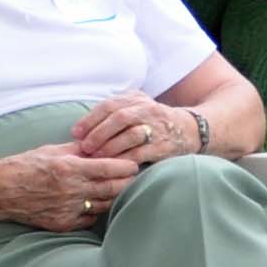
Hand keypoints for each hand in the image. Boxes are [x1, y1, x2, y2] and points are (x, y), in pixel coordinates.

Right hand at [0, 144, 140, 229]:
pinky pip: (89, 218)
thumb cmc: (23, 166)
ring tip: (121, 188)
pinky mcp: (62, 224)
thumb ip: (78, 150)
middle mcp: (71, 191)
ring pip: (104, 205)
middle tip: (134, 176)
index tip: (134, 163)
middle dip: (126, 182)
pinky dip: (96, 210)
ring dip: (114, 197)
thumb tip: (100, 145)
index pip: (109, 168)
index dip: (126, 166)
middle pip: (112, 189)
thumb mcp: (51, 150)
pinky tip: (98, 202)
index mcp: (69, 169)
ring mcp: (67, 210)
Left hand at [68, 92, 201, 162]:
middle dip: (98, 133)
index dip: (90, 119)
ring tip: (96, 157)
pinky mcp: (162, 146)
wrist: (190, 130)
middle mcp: (147, 110)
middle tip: (84, 147)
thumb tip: (82, 129)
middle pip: (118, 118)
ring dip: (109, 147)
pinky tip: (113, 166)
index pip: (109, 105)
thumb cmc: (153, 121)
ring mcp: (156, 128)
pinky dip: (124, 160)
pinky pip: (140, 153)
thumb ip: (114, 112)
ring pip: (129, 134)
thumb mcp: (137, 106)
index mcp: (136, 99)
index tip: (76, 133)